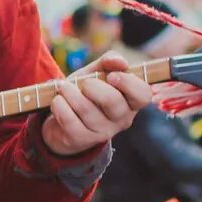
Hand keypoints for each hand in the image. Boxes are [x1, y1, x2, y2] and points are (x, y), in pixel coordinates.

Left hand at [42, 64, 161, 157]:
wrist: (62, 120)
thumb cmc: (86, 92)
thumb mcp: (97, 73)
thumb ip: (109, 62)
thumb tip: (120, 61)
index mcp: (132, 102)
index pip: (143, 95)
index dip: (128, 83)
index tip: (111, 76)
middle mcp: (121, 119)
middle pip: (112, 101)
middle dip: (93, 86)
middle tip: (84, 83)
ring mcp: (102, 132)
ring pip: (87, 110)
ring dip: (70, 93)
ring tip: (63, 87)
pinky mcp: (82, 139)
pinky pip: (70, 120)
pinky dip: (60, 106)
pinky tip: (58, 101)